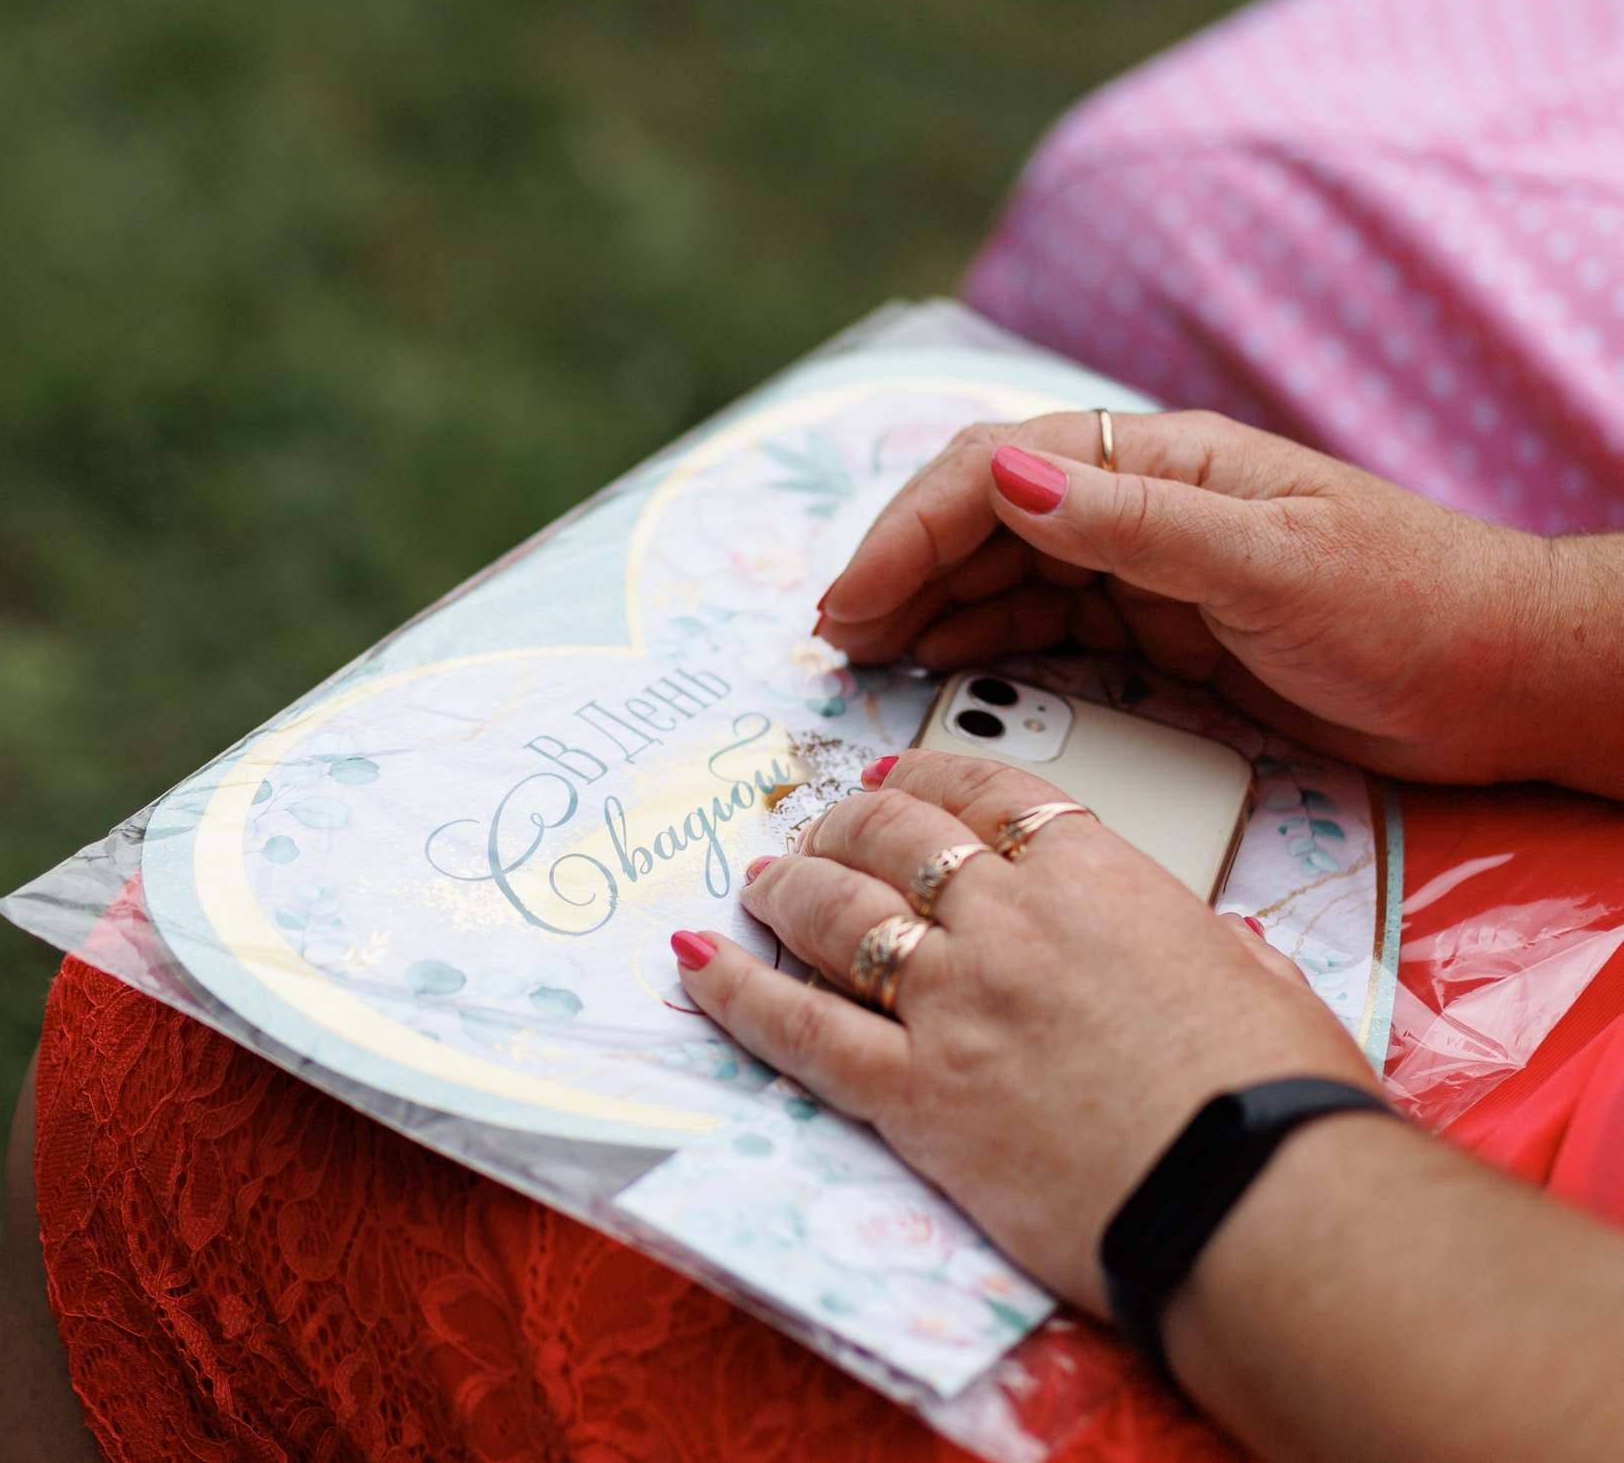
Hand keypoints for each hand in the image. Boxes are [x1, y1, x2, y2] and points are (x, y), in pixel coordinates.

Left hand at [674, 750, 1371, 1312]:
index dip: (927, 778)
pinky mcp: (914, 1098)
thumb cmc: (1283, 1103)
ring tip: (758, 884)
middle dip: (843, 827)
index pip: (989, 797)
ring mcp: (950, 1006)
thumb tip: (1210, 947)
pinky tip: (697, 965)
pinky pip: (797, 1030)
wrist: (1256, 1201)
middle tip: (817, 832)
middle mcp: (1008, 925)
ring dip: (784, 890)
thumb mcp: (1262, 986)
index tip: (895, 778)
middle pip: (890, 840)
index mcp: (1099, 881)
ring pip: (832, 915)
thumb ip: (1209, 949)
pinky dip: (736, 993)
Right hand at [813, 409, 1576, 786]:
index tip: (855, 602)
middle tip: (836, 641)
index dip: (910, 530)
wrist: (1508, 680)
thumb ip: (1135, 522)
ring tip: (863, 659)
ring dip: (927, 610)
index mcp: (1160, 462)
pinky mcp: (1159, 635)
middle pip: (980, 520)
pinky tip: (939, 672)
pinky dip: (980, 647)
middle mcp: (1139, 506)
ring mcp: (1145, 571)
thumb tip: (1006, 475)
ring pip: (1001, 577)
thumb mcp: (1270, 565)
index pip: (997, 472)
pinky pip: (1043, 630)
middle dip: (898, 570)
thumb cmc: (1412, 607)